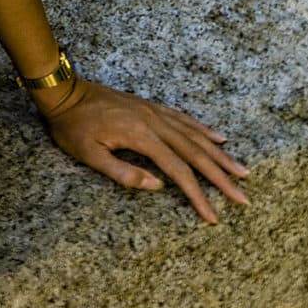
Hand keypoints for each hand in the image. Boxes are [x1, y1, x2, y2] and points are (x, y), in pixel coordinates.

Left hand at [34, 80, 249, 224]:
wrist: (64, 92)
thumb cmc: (73, 127)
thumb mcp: (89, 155)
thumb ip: (124, 172)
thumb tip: (158, 186)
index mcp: (141, 136)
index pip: (178, 171)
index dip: (198, 195)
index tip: (213, 216)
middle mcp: (155, 122)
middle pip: (196, 153)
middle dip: (221, 177)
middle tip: (243, 197)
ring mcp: (155, 112)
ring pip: (195, 135)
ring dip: (220, 154)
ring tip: (242, 171)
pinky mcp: (151, 107)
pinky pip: (184, 119)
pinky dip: (204, 129)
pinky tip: (219, 137)